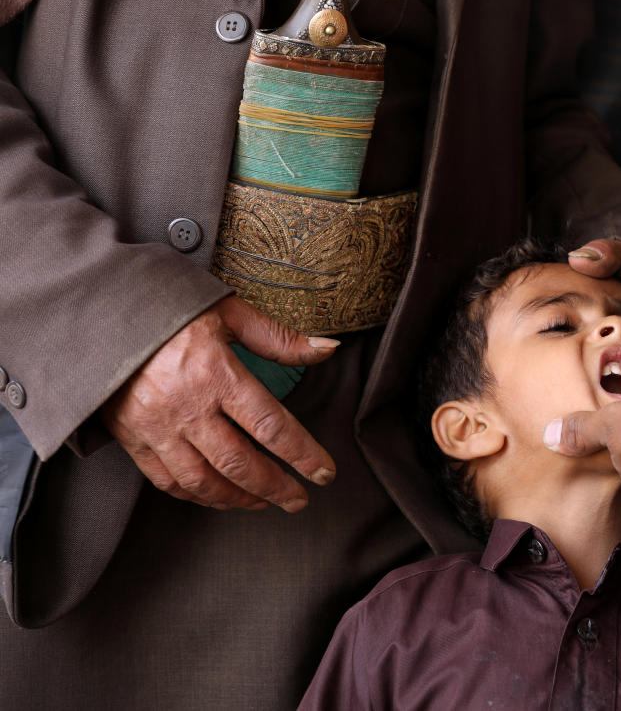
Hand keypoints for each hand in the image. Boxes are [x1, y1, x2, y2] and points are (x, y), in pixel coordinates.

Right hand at [100, 296, 339, 511]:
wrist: (100, 313)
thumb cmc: (172, 309)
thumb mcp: (229, 313)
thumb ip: (279, 338)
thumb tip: (328, 348)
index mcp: (216, 373)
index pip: (271, 425)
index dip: (302, 454)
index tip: (325, 473)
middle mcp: (187, 406)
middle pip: (240, 463)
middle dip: (276, 487)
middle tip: (299, 501)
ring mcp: (157, 426)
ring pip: (203, 481)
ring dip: (238, 498)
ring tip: (264, 503)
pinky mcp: (132, 437)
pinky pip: (167, 480)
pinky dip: (196, 495)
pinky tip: (218, 495)